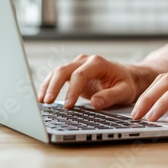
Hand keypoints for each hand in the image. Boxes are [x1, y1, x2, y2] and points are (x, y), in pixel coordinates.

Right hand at [38, 54, 154, 109]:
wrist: (125, 77)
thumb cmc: (126, 84)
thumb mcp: (125, 92)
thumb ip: (111, 97)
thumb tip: (96, 103)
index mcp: (98, 63)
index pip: (80, 75)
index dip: (72, 90)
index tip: (68, 105)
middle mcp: (85, 61)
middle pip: (64, 70)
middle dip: (54, 86)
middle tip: (48, 102)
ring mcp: (77, 66)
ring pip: (57, 72)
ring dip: (48, 86)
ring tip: (41, 102)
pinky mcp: (72, 73)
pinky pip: (57, 78)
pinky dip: (49, 87)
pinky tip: (43, 98)